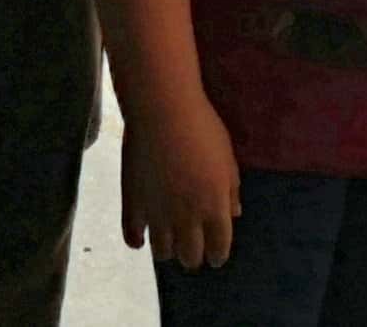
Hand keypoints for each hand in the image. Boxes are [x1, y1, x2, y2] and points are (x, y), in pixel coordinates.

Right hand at [119, 93, 241, 268]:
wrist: (162, 109)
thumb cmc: (203, 128)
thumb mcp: (228, 159)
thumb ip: (231, 190)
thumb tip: (234, 214)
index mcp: (214, 207)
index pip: (219, 248)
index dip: (218, 256)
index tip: (216, 257)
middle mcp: (186, 218)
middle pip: (190, 256)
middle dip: (194, 257)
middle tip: (193, 251)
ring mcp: (157, 213)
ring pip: (162, 252)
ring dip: (168, 251)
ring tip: (169, 243)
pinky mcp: (133, 203)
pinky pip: (132, 235)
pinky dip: (137, 241)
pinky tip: (141, 239)